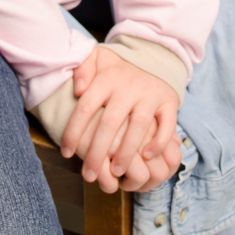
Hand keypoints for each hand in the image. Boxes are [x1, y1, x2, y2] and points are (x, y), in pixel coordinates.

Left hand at [60, 45, 179, 189]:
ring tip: (115, 172)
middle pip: (110, 123)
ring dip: (126, 153)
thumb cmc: (116, 70)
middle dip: (97, 152)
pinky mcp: (169, 101)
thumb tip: (78, 90)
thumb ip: (82, 68)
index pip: (86, 107)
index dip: (73, 132)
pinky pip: (167, 125)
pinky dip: (158, 142)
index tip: (65, 153)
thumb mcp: (95, 59)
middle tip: (89, 175)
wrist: (152, 59)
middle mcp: (129, 86)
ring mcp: (151, 94)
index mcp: (107, 77)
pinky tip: (146, 156)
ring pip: (139, 127)